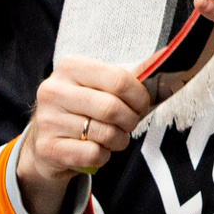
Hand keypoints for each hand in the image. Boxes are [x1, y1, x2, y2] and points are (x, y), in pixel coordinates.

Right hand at [14, 57, 152, 213]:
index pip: (119, 79)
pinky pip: (92, 154)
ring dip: (119, 140)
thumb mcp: (100, 85)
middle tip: (130, 124)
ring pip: (104, 133)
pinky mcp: (47, 148)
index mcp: (70, 66)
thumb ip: (130, 76)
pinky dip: (103, 155)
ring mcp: (47, 120)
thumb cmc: (83, 107)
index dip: (139, 97)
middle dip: (131, 120)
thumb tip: (167, 57)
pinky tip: (97, 149)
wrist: (48, 140)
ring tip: (114, 137)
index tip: (142, 106)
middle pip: (112, 108)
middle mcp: (53, 90)